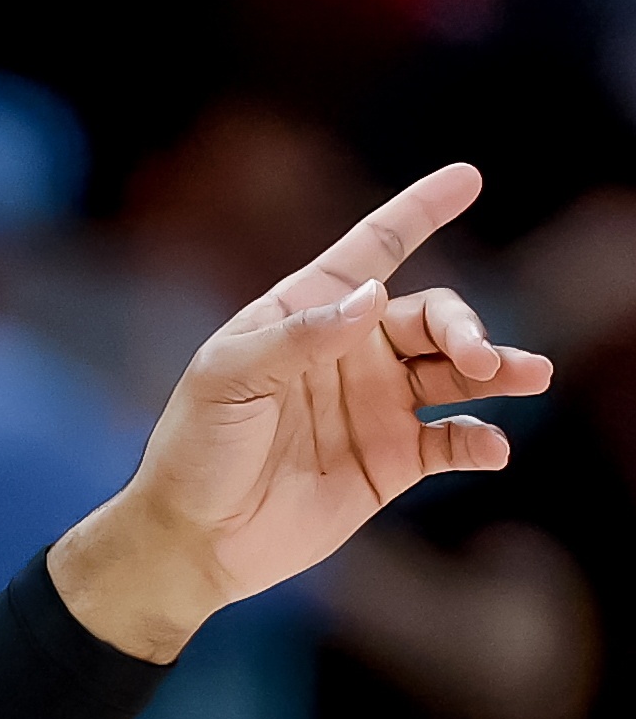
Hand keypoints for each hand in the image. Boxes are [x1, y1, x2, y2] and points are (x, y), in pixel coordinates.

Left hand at [55, 163, 552, 660]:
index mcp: (306, 318)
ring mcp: (376, 407)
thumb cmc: (194, 450)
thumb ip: (299, 337)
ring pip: (456, 372)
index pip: (371, 252)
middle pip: (431, 317)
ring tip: (527, 376)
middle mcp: (351, 354)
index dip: (417, 213)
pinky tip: (492, 448)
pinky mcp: (391, 461)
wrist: (191, 540)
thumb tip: (374, 296)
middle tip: (475, 358)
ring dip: (496, 368)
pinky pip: (453, 441)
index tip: (467, 178)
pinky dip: (480, 439)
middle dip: (463, 327)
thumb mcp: (227, 381)